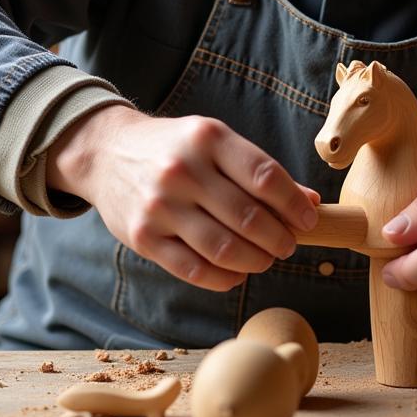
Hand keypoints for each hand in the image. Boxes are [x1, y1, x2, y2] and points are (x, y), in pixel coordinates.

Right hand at [46, 104, 319, 291]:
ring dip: (257, 260)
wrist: (106, 153)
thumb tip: (310, 203)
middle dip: (280, 238)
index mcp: (208, 138)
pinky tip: (238, 272)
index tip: (308, 219)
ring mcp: (161, 206)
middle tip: (288, 244)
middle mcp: (183, 170)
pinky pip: (195, 270)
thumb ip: (259, 170)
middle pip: (249, 217)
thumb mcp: (215, 141)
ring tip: (266, 258)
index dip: (294, 204)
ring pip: (225, 248)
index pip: (265, 177)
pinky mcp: (143, 238)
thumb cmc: (175, 147)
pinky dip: (226, 278)